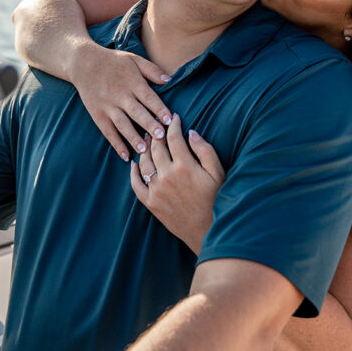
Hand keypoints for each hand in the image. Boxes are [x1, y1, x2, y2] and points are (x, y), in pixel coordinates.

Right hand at [70, 42, 172, 160]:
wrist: (83, 63)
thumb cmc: (113, 61)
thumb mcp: (134, 59)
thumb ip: (152, 70)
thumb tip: (170, 80)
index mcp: (132, 82)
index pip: (148, 97)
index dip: (159, 108)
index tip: (170, 119)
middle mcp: (119, 95)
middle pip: (136, 112)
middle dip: (149, 125)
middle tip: (161, 137)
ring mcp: (107, 106)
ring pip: (122, 124)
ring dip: (133, 138)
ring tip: (144, 151)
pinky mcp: (98, 114)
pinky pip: (108, 131)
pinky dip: (116, 144)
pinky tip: (125, 155)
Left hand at [130, 115, 225, 253]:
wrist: (208, 232)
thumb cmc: (217, 200)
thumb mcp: (218, 173)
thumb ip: (205, 150)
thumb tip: (191, 132)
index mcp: (185, 166)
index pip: (173, 137)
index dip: (173, 125)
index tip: (175, 118)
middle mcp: (167, 176)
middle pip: (156, 147)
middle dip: (156, 133)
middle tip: (157, 125)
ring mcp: (156, 190)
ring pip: (144, 162)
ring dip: (144, 148)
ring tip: (148, 140)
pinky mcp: (151, 203)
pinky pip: (136, 184)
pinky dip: (133, 172)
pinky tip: (133, 163)